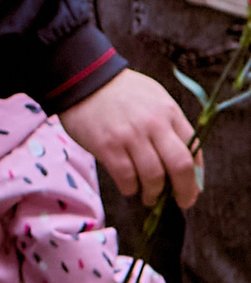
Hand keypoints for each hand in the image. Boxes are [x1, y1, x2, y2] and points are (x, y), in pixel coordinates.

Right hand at [58, 68, 199, 209]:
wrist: (85, 80)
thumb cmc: (121, 92)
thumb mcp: (155, 99)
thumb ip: (169, 124)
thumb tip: (180, 157)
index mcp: (170, 113)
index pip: (193, 149)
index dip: (196, 174)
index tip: (193, 188)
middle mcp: (154, 125)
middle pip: (179, 166)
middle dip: (183, 190)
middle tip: (180, 202)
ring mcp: (130, 136)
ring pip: (152, 176)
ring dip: (152, 193)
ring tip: (148, 196)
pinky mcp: (107, 146)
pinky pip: (125, 176)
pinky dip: (130, 187)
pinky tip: (129, 186)